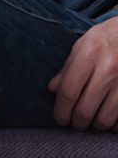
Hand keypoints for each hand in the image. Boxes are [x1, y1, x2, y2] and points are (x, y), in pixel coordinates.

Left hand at [48, 16, 117, 130]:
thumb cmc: (104, 38)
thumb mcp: (81, 45)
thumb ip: (67, 67)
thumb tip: (52, 89)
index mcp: (89, 55)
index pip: (69, 91)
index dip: (61, 109)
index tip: (59, 118)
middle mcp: (107, 69)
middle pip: (85, 109)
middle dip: (76, 122)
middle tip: (73, 123)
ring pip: (105, 118)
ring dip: (94, 125)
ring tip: (89, 121)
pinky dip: (113, 124)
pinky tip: (107, 117)